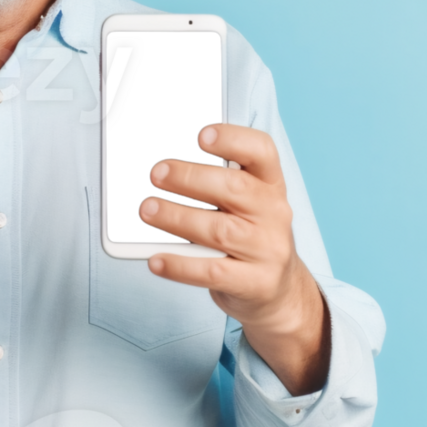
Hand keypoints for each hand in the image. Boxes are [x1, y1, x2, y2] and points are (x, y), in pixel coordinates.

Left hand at [141, 124, 329, 395]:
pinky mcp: (255, 283)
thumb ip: (216, 183)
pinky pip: (213, 273)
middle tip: (157, 172)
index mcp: (271, 185)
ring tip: (147, 209)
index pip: (262, 152)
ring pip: (221, 231)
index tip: (203, 135)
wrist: (278, 291)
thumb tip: (165, 169)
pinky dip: (180, 265)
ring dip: (179, 218)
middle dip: (192, 178)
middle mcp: (274, 214)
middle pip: (236, 189)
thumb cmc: (250, 237)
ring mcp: (267, 250)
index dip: (234, 140)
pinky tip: (156, 259)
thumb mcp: (245, 204)